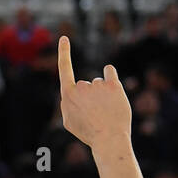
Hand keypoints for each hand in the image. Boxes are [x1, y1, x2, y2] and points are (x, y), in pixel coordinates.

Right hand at [57, 37, 131, 152]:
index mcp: (68, 96)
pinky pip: (110, 73)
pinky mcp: (113, 85)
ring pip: (98, 83)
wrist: (109, 139)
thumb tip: (71, 93)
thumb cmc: (88, 133)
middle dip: (89, 95)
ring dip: (102, 94)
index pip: (64, 70)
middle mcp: (82, 87)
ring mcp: (97, 85)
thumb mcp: (69, 122)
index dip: (64, 53)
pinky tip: (111, 89)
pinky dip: (110, 76)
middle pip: (85, 84)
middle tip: (94, 114)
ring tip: (105, 112)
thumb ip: (67, 105)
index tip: (64, 38)